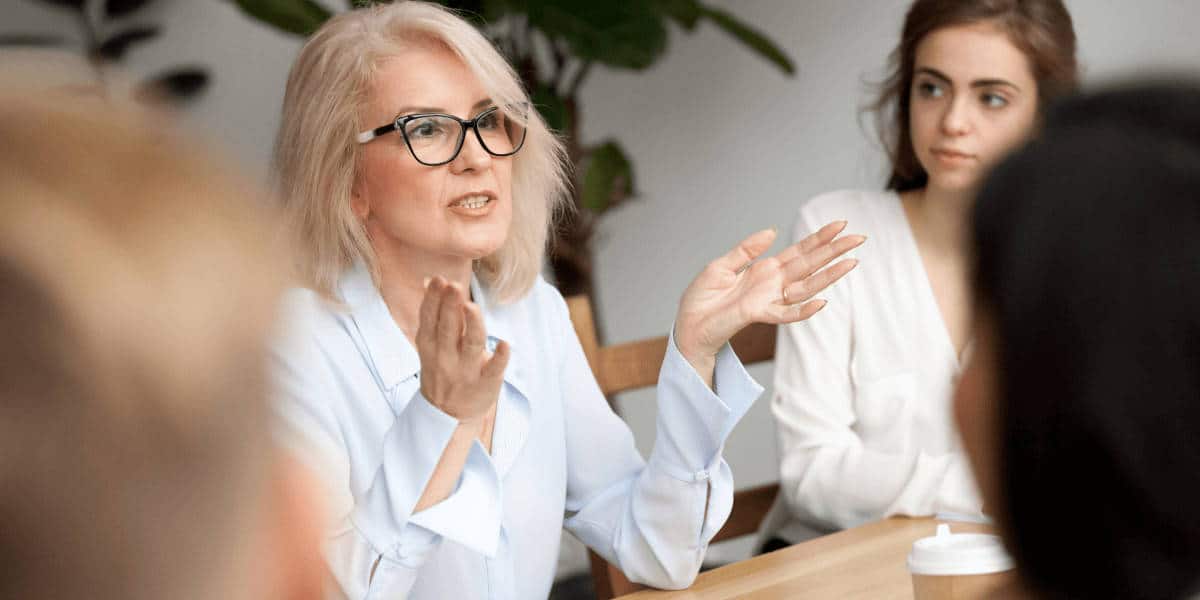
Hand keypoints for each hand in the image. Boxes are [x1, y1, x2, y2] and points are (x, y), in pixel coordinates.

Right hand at [416, 277, 508, 423]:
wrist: (447, 414)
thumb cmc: (442, 369)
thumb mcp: (430, 344)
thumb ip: (433, 312)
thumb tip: (430, 279)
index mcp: (430, 344)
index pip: (430, 318)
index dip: (434, 299)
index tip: (439, 280)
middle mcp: (446, 356)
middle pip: (448, 328)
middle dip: (450, 307)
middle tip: (454, 286)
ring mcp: (466, 371)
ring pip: (471, 345)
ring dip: (472, 325)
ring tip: (472, 307)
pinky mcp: (486, 383)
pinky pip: (493, 370)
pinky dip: (499, 358)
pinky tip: (505, 344)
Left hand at [674, 221, 863, 364]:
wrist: (688, 325)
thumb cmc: (702, 298)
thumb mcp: (721, 266)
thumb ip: (746, 250)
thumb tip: (772, 231)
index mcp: (765, 269)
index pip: (799, 251)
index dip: (819, 238)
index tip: (839, 224)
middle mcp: (773, 284)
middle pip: (810, 265)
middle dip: (834, 251)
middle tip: (859, 238)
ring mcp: (769, 300)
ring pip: (806, 287)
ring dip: (829, 276)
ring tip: (852, 262)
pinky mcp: (758, 314)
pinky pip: (786, 314)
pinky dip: (804, 309)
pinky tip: (822, 301)